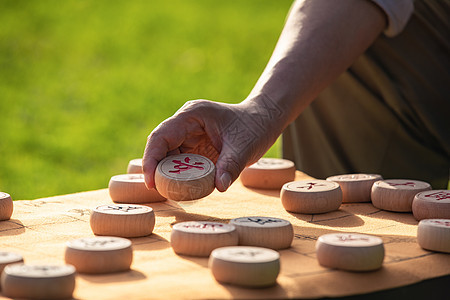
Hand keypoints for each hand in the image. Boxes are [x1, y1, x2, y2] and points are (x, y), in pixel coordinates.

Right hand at [142, 99, 279, 191]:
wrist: (264, 119)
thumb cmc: (255, 126)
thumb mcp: (244, 146)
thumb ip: (231, 165)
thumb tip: (219, 187)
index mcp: (192, 115)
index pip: (162, 136)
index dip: (151, 159)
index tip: (151, 182)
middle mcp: (186, 122)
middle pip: (161, 146)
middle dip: (156, 169)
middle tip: (159, 191)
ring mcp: (189, 133)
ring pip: (168, 154)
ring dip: (168, 173)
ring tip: (170, 192)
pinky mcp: (194, 144)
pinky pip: (181, 160)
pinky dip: (180, 174)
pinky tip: (183, 187)